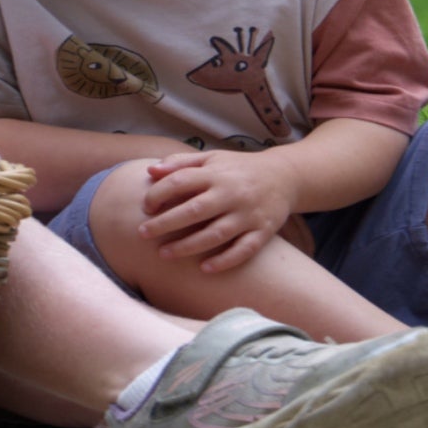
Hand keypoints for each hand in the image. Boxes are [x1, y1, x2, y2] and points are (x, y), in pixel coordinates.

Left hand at [139, 150, 300, 272]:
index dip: (158, 194)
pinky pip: (244, 249)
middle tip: (142, 234)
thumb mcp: (211, 159)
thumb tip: (150, 172)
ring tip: (164, 254)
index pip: (180, 182)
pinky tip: (204, 268)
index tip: (145, 208)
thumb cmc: (238, 169)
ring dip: (188, 246)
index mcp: (215, 174)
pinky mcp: (264, 231)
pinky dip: (225, 260)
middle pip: (194, 210)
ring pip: (216, 234)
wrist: (285, 176)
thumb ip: (180, 163)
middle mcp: (232, 193)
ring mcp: (248, 214)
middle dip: (165, 223)